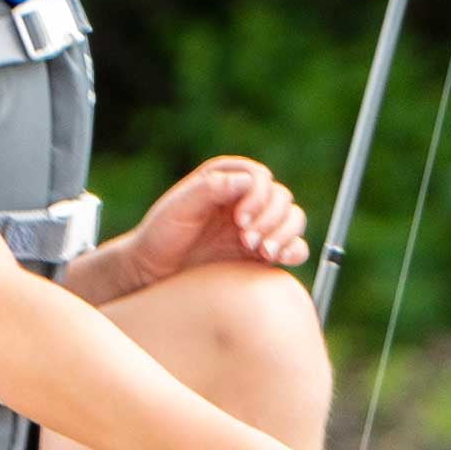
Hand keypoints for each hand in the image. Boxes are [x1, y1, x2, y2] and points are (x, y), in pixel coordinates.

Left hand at [113, 154, 310, 287]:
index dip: (257, 196)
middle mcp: (245, 200)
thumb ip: (209, 189)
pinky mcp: (263, 253)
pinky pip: (295, 247)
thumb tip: (246, 181)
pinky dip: (294, 250)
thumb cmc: (162, 235)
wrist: (155, 272)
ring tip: (263, 252)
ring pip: (293, 219)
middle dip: (270, 218)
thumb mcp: (178, 208)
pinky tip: (279, 257)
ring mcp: (257, 226)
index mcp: (226, 180)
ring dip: (284, 233)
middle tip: (247, 240)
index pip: (260, 177)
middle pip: (282, 197)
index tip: (239, 220)